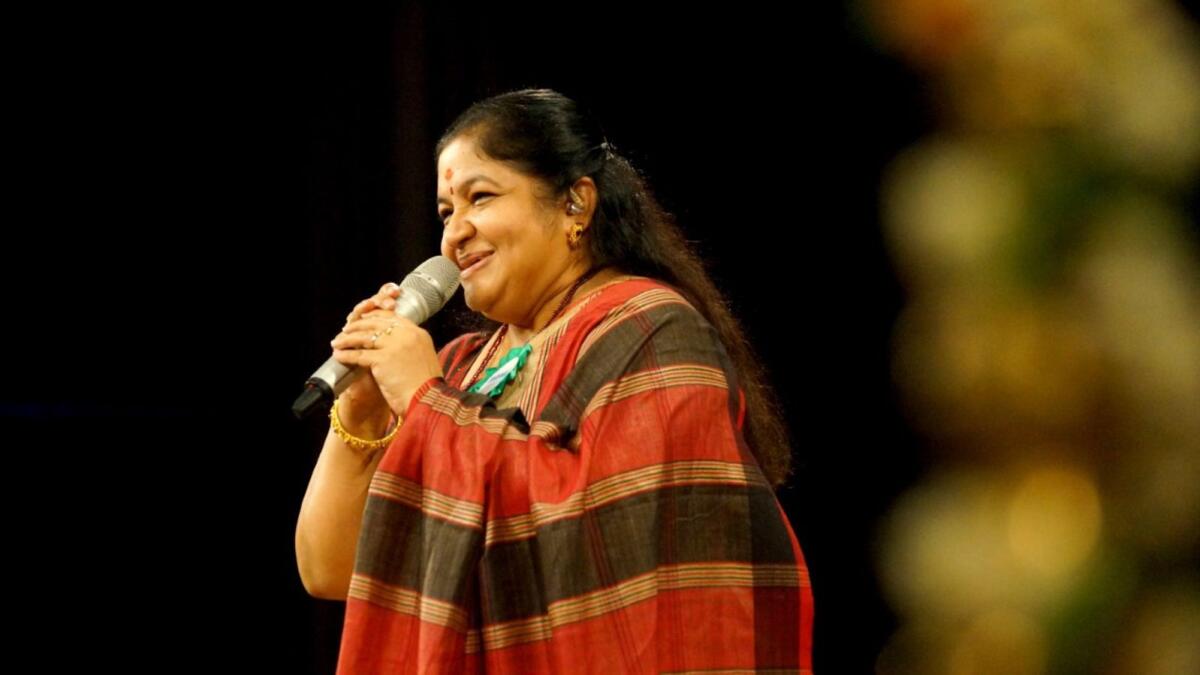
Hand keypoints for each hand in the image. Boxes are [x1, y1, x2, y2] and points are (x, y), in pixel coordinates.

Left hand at [331, 282, 444, 420]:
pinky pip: (359, 354)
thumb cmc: (426, 386)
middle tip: (347, 329)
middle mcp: (407, 335)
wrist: (428, 400)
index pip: (393, 317)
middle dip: (358, 325)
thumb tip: (393, 344)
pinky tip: (338, 355)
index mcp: (418, 333)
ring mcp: (394, 345)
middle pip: (376, 323)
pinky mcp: (383, 359)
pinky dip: (346, 354)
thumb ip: (410, 347)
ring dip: (347, 339)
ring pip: (365, 336)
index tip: (365, 320)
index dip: (375, 317)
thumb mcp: (424, 358)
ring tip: (337, 342)